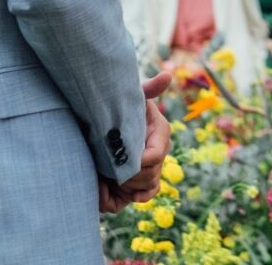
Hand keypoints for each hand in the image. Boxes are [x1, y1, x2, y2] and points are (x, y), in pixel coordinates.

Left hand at [98, 71, 172, 212]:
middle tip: (108, 167)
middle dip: (129, 174)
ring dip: (126, 184)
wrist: (104, 124)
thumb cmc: (119, 108)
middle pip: (150, 174)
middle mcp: (158, 151)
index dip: (138, 162)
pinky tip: (128, 194)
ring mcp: (150, 167)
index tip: (119, 159)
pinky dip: (137, 196)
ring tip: (107, 174)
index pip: (155, 156)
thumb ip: (148, 89)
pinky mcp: (141, 180)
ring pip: (146, 185)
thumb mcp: (131, 98)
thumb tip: (167, 76)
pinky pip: (145, 193)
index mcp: (160, 132)